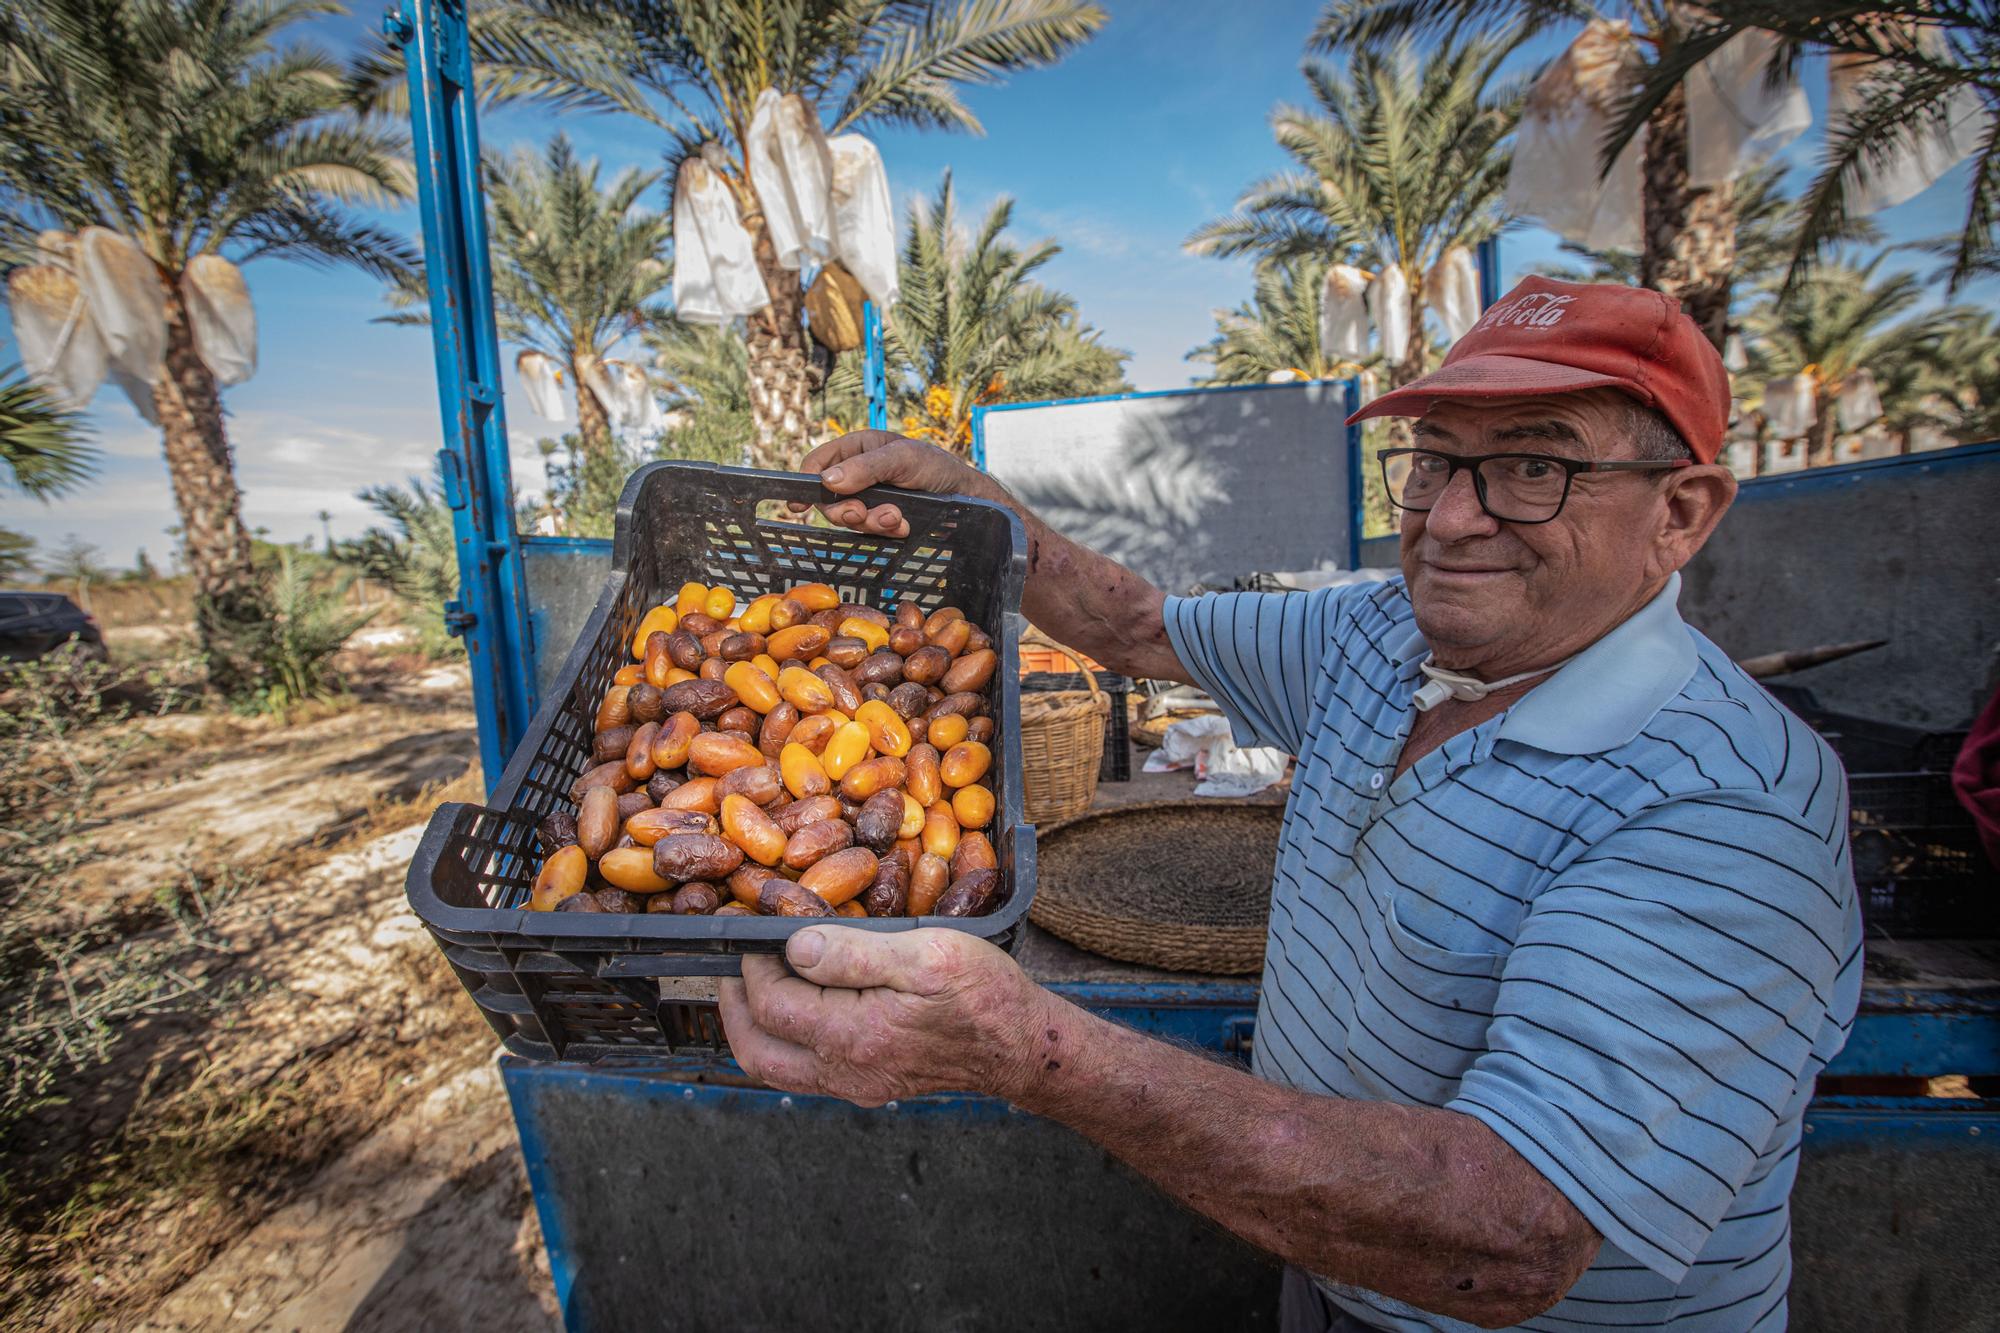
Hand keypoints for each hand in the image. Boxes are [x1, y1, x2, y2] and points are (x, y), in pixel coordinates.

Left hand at [718, 926, 1049, 1105]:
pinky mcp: (868, 1085)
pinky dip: (785, 1039)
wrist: (1022, 1046)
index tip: (754, 933)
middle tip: (734, 965)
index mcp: (854, 1035)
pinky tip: (801, 1005)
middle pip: (756, 1050)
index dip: (752, 966)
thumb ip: (855, 952)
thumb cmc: (984, 994)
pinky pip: (804, 1071)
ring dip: (754, 1026)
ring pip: (775, 1067)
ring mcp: (855, 1084)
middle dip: (734, 1004)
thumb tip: (794, 947)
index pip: (772, 1004)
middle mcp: (846, 1070)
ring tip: (757, 984)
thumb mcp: (927, 955)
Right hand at [785, 430, 983, 538]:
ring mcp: (869, 498)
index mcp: (857, 448)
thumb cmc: (935, 466)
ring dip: (872, 522)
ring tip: (898, 517)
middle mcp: (858, 473)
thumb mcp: (902, 459)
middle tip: (864, 513)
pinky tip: (904, 526)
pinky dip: (887, 531)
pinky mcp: (881, 519)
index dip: (806, 484)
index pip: (818, 464)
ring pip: (850, 519)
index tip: (798, 507)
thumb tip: (827, 481)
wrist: (966, 498)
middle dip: (847, 511)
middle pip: (829, 499)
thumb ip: (865, 468)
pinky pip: (870, 532)